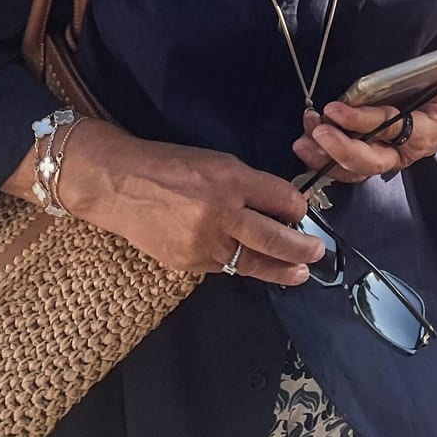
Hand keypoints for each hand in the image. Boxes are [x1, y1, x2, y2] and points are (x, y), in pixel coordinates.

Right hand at [60, 122, 325, 284]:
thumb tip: (279, 206)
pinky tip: (251, 265)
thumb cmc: (169, 165)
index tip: (302, 212)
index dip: (297, 207)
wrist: (119, 185)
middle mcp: (221, 214)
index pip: (281, 198)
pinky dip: (239, 264)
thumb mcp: (216, 162)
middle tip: (317, 252)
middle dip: (302, 249)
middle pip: (275, 239)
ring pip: (252, 262)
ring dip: (279, 269)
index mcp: (231, 180)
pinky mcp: (189, 264)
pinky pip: (224, 267)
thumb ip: (248, 185)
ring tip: (298, 273)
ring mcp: (204, 244)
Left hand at [291, 55, 436, 182]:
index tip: (336, 109)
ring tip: (302, 139)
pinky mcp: (374, 157)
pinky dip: (325, 160)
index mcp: (422, 134)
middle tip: (316, 130)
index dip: (361, 122)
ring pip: (353, 169)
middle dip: (339, 148)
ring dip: (325, 156)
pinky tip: (305, 146)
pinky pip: (347, 167)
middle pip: (368, 161)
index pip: (389, 129)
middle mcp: (401, 153)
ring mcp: (386, 158)